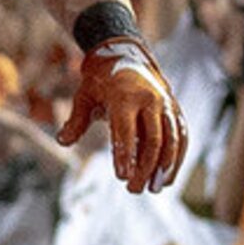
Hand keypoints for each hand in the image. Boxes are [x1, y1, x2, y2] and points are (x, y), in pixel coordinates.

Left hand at [56, 34, 187, 193]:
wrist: (126, 55)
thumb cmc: (101, 80)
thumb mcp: (84, 96)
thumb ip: (75, 120)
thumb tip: (62, 141)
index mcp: (125, 96)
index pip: (126, 129)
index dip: (125, 154)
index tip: (122, 177)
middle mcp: (149, 100)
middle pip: (152, 139)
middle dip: (144, 167)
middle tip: (133, 189)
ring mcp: (166, 104)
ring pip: (172, 139)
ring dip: (164, 167)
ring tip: (154, 189)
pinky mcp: (175, 110)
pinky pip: (182, 135)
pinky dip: (178, 158)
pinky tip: (167, 178)